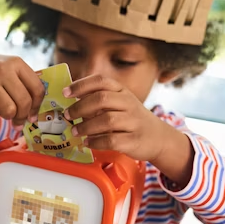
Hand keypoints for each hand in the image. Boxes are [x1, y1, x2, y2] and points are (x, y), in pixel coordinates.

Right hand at [0, 51, 44, 124]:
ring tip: (1, 108)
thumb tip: (32, 117)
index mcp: (16, 62)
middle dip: (22, 116)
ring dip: (6, 115)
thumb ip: (26, 87)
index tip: (32, 116)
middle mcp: (1, 69)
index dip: (36, 107)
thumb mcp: (11, 70)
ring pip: (8, 111)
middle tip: (17, 121)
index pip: (37, 89)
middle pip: (24, 103)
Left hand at [63, 75, 194, 185]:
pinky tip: (88, 142)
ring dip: (86, 126)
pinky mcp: (134, 140)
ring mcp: (133, 122)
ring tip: (75, 132)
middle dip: (80, 107)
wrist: (158, 137)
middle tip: (67, 115)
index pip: (101, 81)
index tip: (65, 93)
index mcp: (122, 91)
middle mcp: (129, 103)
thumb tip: (70, 101)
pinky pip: (112, 140)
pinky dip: (96, 142)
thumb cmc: (132, 119)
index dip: (81, 85)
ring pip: (106, 120)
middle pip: (101, 99)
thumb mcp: (120, 103)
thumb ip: (99, 100)